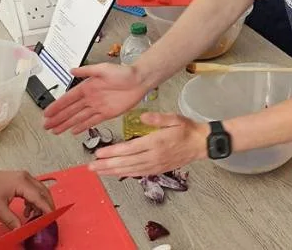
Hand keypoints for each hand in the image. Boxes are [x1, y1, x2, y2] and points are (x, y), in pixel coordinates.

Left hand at [0, 168, 54, 228]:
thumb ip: (12, 220)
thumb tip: (21, 229)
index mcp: (22, 183)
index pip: (40, 198)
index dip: (47, 210)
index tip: (52, 219)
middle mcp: (25, 177)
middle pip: (43, 192)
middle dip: (47, 206)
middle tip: (47, 219)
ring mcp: (21, 177)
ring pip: (38, 190)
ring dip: (39, 204)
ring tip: (33, 217)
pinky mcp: (17, 179)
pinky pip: (31, 189)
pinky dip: (32, 200)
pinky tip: (26, 210)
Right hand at [42, 63, 146, 134]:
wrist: (139, 80)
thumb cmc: (123, 72)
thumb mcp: (103, 68)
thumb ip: (87, 70)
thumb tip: (71, 70)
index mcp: (87, 86)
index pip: (68, 99)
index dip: (57, 106)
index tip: (46, 113)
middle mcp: (90, 98)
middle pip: (70, 111)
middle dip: (58, 119)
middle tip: (46, 126)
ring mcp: (97, 107)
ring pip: (78, 118)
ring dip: (66, 124)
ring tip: (55, 131)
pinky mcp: (107, 114)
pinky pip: (92, 122)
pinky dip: (82, 127)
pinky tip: (73, 131)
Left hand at [88, 113, 207, 177]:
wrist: (201, 144)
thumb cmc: (187, 129)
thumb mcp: (174, 118)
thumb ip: (158, 118)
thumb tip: (143, 117)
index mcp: (155, 143)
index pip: (129, 149)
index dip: (112, 152)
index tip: (98, 153)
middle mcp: (153, 156)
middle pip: (126, 163)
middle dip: (106, 165)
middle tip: (90, 167)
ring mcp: (155, 165)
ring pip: (130, 170)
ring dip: (112, 172)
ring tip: (98, 172)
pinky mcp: (157, 170)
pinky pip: (138, 174)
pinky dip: (124, 174)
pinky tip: (115, 174)